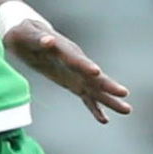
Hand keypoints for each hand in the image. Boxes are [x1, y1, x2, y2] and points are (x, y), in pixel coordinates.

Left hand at [4, 22, 131, 123]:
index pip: (76, 59)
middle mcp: (75, 61)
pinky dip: (94, 108)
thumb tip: (48, 41)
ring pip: (96, 88)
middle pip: (93, 75)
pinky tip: (104, 120)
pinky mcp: (73, 82)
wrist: (28, 35)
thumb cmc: (25, 33)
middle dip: (108, 85)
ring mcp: (76, 73)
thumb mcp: (27, 34)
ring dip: (110, 99)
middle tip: (124, 93)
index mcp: (64, 49)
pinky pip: (86, 97)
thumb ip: (38, 39)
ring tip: (127, 110)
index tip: (96, 72)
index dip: (85, 65)